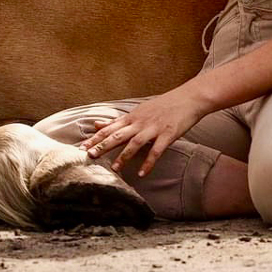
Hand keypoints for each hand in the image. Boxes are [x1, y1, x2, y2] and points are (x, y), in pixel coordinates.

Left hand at [84, 86, 211, 176]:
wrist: (189, 98)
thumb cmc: (163, 106)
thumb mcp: (139, 110)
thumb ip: (118, 120)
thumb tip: (97, 124)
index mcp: (132, 117)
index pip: (110, 128)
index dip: (95, 138)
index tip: (81, 147)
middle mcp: (140, 122)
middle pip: (118, 134)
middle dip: (103, 145)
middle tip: (90, 155)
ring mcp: (154, 128)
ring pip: (135, 142)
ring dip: (124, 156)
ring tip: (115, 169)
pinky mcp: (168, 134)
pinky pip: (157, 150)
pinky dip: (149, 162)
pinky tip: (142, 173)